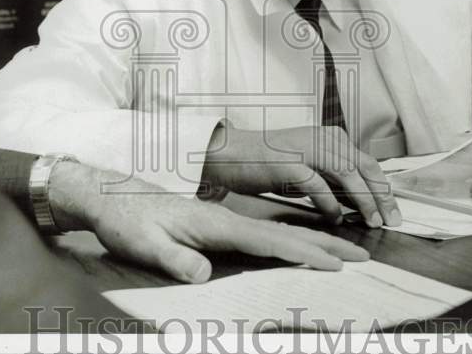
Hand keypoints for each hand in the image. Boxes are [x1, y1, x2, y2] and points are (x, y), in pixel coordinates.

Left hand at [47, 160, 369, 283]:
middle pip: (284, 234)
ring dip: (315, 242)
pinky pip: (264, 237)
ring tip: (344, 251)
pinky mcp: (217, 228)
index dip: (303, 253)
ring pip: (278, 233)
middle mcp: (226, 221)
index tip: (335, 264)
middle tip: (361, 256)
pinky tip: (300, 251)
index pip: (268, 241)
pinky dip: (291, 242)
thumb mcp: (143, 244)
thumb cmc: (126, 221)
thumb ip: (173, 258)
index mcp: (215, 225)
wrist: (109, 197)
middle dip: (324, 245)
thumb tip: (203, 274)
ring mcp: (224, 224)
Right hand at [200, 124, 401, 227]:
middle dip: (380, 196)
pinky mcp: (289, 163)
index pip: (368, 162)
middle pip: (363, 167)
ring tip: (370, 220)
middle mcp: (322, 138)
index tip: (393, 211)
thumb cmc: (271, 163)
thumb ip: (334, 179)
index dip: (383, 188)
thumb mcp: (310, 166)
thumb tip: (363, 202)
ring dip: (362, 200)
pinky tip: (335, 218)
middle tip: (390, 220)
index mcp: (331, 136)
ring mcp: (306, 148)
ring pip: (347, 173)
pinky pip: (317, 185)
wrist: (233, 155)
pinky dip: (330, 203)